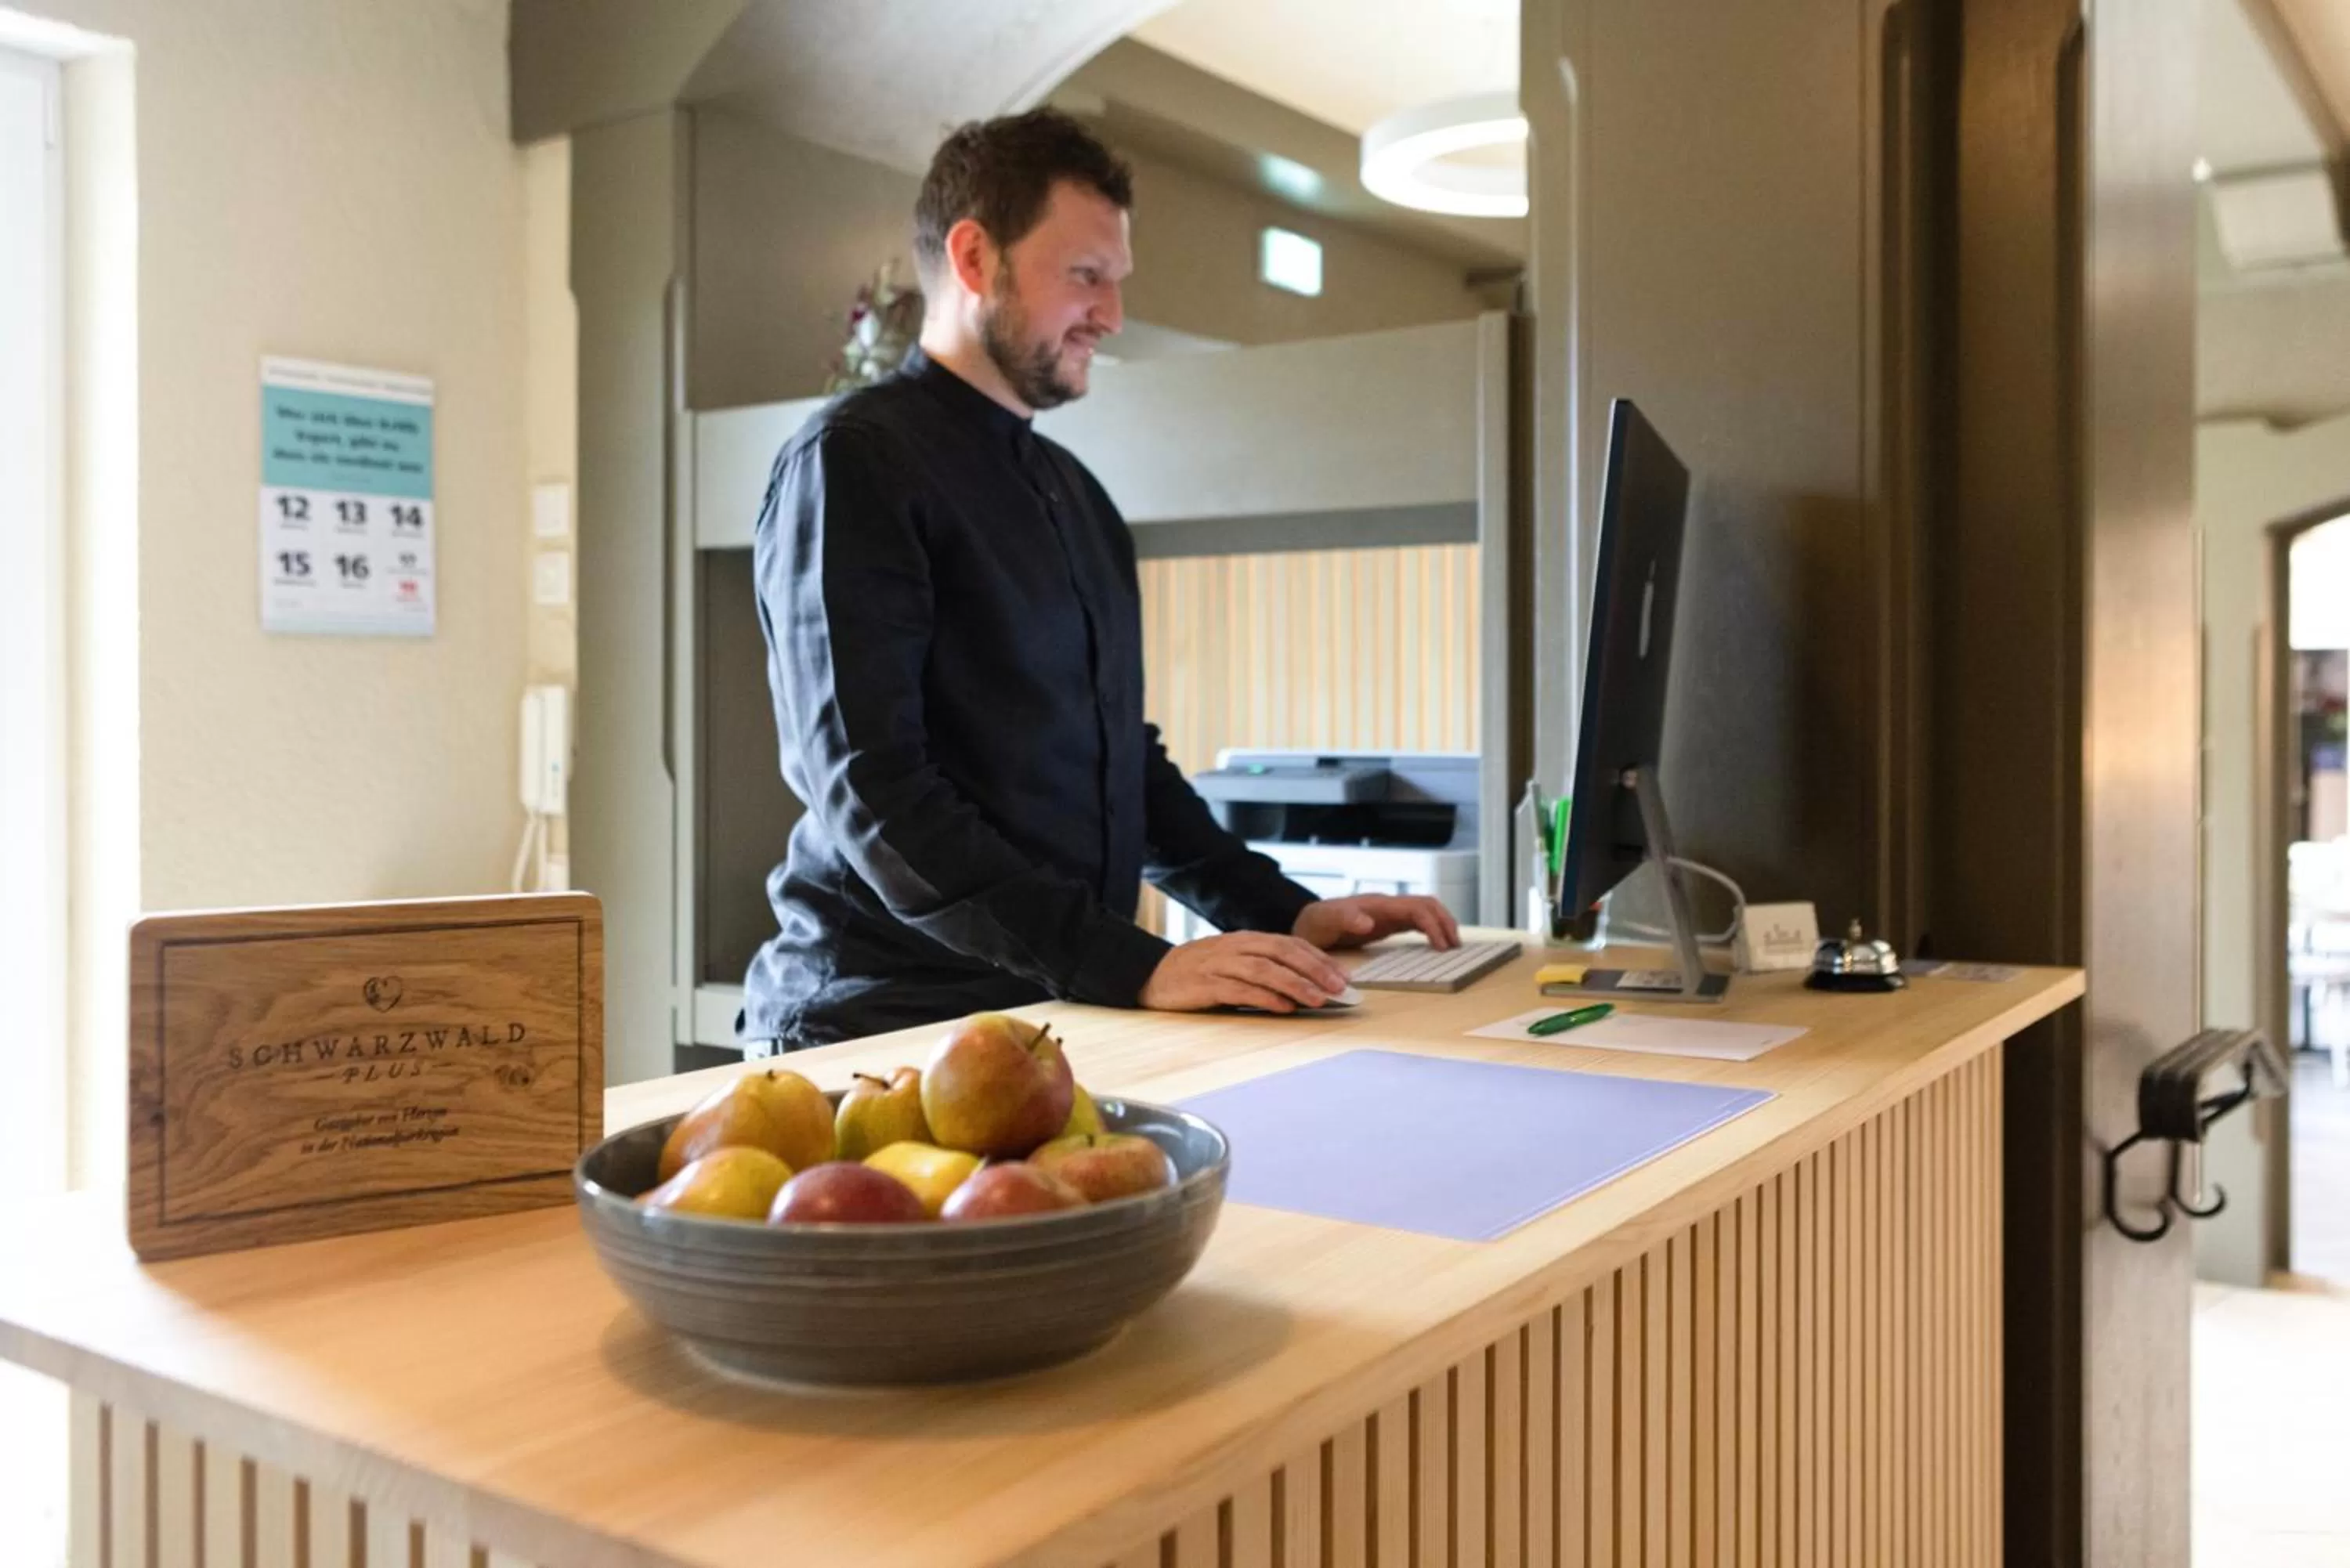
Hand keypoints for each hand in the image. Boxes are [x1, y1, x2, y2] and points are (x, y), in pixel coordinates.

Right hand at [1137, 932, 1353, 1013]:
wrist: (1152, 975)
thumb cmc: (1199, 973)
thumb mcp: (1234, 963)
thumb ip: (1264, 970)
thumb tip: (1306, 987)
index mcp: (1246, 940)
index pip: (1290, 943)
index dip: (1319, 958)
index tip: (1344, 976)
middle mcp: (1236, 947)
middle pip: (1282, 952)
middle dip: (1314, 969)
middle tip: (1340, 987)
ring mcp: (1219, 964)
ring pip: (1264, 970)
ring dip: (1295, 983)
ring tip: (1319, 999)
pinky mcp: (1205, 985)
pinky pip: (1239, 989)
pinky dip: (1264, 997)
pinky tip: (1283, 1007)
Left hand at [1292, 895, 1461, 951]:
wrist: (1309, 923)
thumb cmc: (1316, 923)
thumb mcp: (1325, 921)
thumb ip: (1345, 918)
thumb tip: (1369, 922)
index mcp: (1377, 905)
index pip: (1416, 908)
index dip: (1433, 925)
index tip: (1441, 946)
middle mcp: (1387, 905)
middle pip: (1427, 905)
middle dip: (1445, 922)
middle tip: (1455, 946)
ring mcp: (1389, 913)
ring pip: (1425, 911)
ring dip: (1442, 924)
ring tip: (1453, 945)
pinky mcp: (1388, 922)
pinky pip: (1416, 922)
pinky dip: (1431, 930)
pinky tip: (1437, 945)